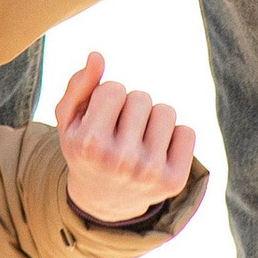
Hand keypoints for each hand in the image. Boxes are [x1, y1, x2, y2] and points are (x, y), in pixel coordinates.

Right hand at [56, 51, 196, 223]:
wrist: (102, 201)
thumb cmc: (86, 150)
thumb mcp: (70, 121)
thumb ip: (78, 85)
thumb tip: (97, 56)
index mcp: (90, 144)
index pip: (113, 88)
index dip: (107, 98)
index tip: (101, 119)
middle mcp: (120, 160)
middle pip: (141, 97)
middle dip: (131, 107)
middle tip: (120, 132)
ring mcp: (148, 172)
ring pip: (166, 111)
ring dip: (153, 118)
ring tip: (139, 139)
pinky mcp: (173, 181)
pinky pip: (187, 132)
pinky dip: (174, 136)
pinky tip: (157, 151)